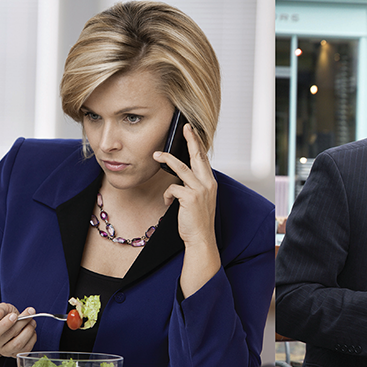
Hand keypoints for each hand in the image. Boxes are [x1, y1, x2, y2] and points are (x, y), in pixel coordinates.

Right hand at [0, 303, 36, 362]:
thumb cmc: (3, 317)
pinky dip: (32, 338)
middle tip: (30, 312)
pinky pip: (26, 349)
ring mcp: (6, 351)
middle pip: (10, 335)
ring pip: (19, 344)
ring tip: (32, 321)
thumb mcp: (0, 309)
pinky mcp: (16, 354)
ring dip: (29, 330)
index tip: (14, 315)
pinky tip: (32, 330)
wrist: (6, 326)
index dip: (6, 324)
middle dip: (23, 322)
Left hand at [153, 124, 220, 296]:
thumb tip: (181, 175)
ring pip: (181, 168)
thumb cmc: (197, 221)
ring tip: (156, 155)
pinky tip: (167, 203)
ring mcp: (200, 190)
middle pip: (198, 156)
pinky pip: (173, 188)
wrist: (201, 239)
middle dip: (191, 139)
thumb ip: (194, 186)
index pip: (204, 158)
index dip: (198, 144)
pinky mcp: (191, 197)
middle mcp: (208, 183)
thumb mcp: (199, 200)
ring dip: (167, 160)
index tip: (192, 131)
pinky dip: (167, 195)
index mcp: (211, 182)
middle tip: (185, 127)